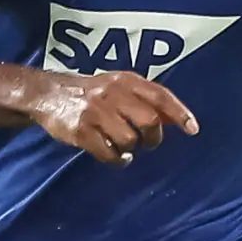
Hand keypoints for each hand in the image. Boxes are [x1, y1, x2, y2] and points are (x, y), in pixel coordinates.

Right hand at [31, 72, 198, 164]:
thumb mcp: (118, 86)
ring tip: (124, 148)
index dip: (180, 113)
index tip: (193, 130)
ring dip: (131, 149)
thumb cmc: (92, 92)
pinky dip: (117, 160)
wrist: (48, 94)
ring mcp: (96, 112)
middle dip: (153, 138)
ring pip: (129, 140)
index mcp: (125, 81)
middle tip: (147, 143)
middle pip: (149, 121)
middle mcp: (113, 93)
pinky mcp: (81, 130)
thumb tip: (178, 120)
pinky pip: (109, 153)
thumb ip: (146, 100)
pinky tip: (115, 156)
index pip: (160, 96)